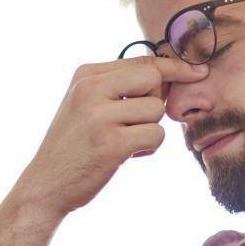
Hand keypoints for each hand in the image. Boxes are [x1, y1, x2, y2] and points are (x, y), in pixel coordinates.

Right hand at [15, 56, 208, 217]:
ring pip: (156, 110)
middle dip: (156, 101)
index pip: (142, 61)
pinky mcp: (112, 144)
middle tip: (136, 122)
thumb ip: (119, 87)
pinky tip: (126, 155)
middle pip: (154, 79)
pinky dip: (147, 148)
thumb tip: (170, 75)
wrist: (46, 184)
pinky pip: (155, 135)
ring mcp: (100, 116)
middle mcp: (90, 90)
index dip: (174, 67)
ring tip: (124, 142)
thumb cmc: (74, 146)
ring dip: (148, 130)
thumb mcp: (86, 105)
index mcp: (86, 76)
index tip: (198, 71)